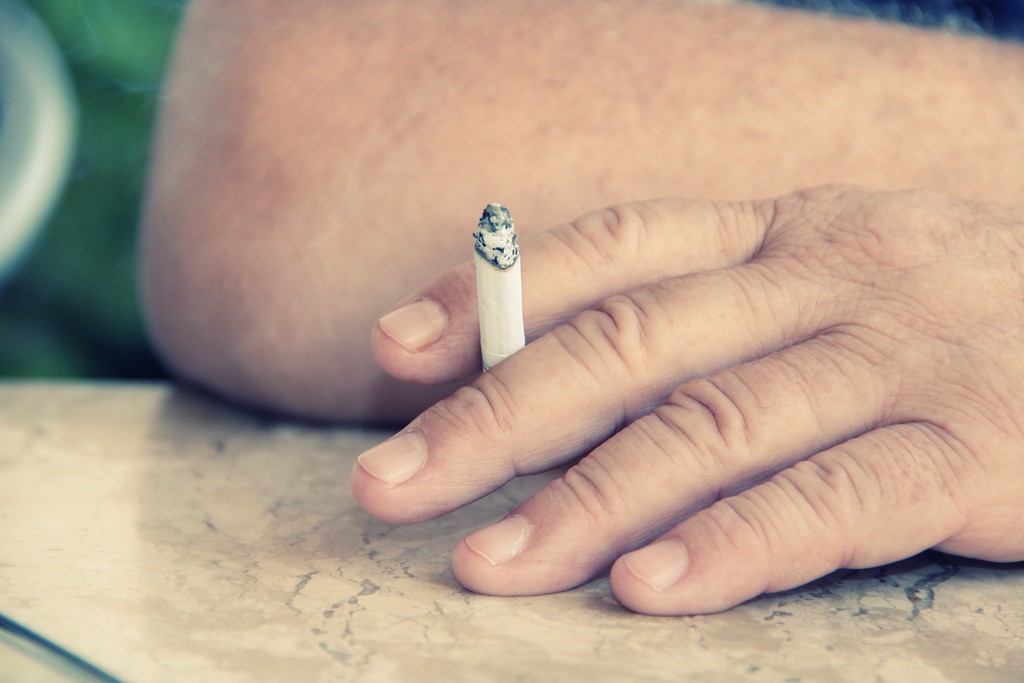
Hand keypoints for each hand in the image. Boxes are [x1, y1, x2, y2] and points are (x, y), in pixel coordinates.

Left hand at [350, 186, 1023, 614]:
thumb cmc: (948, 323)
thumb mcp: (822, 289)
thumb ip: (702, 324)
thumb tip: (544, 378)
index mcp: (780, 232)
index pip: (611, 247)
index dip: (495, 297)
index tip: (396, 352)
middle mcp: (828, 277)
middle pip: (631, 340)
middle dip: (498, 416)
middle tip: (392, 484)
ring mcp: (901, 356)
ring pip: (713, 424)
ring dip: (588, 499)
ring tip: (492, 565)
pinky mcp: (975, 447)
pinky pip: (832, 499)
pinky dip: (734, 545)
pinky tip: (649, 589)